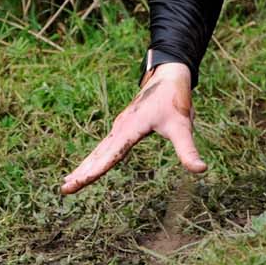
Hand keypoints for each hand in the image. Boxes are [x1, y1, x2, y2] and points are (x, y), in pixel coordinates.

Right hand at [60, 61, 206, 194]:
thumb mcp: (182, 126)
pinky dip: (92, 159)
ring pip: (98, 151)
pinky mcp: (122, 127)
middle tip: (64, 189)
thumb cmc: (175, 100)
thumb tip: (201, 169)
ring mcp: (119, 127)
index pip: (111, 155)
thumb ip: (188, 149)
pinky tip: (87, 166)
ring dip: (83, 167)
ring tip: (68, 183)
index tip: (79, 182)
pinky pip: (103, 147)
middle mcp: (120, 128)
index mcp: (131, 128)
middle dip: (81, 172)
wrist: (168, 75)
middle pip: (98, 155)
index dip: (95, 171)